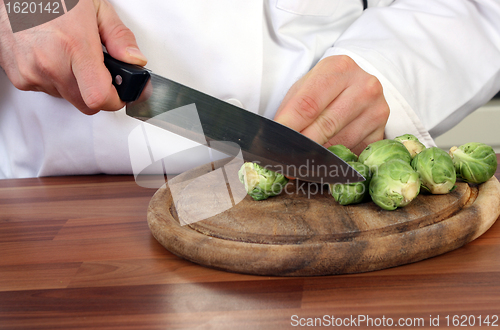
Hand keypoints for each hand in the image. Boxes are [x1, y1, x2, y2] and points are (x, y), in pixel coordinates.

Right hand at [0, 0, 146, 114]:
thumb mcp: (94, 6)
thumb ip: (119, 37)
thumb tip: (135, 60)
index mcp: (74, 46)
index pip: (99, 97)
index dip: (115, 100)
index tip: (121, 93)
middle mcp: (50, 63)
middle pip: (86, 104)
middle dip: (98, 93)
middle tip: (99, 72)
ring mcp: (32, 72)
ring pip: (67, 97)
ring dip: (75, 85)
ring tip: (71, 56)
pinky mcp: (19, 78)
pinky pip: (47, 90)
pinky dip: (55, 79)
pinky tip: (54, 56)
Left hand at [274, 55, 389, 154]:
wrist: (357, 86)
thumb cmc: (324, 89)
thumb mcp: (304, 88)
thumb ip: (291, 111)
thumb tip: (276, 141)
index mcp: (340, 68)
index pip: (308, 104)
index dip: (289, 127)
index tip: (274, 144)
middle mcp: (364, 87)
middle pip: (325, 126)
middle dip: (301, 146)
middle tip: (283, 161)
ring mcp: (377, 110)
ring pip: (339, 143)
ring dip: (315, 157)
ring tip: (298, 163)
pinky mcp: (381, 133)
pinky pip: (353, 154)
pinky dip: (334, 161)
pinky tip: (321, 162)